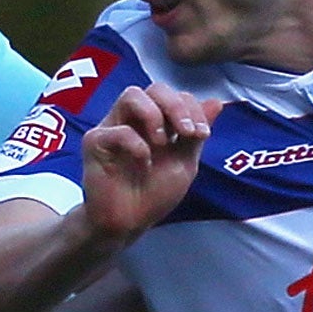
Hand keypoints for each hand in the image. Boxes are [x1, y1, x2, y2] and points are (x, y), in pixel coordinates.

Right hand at [81, 85, 220, 239]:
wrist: (129, 223)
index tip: (201, 134)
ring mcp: (113, 128)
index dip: (191, 108)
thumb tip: (217, 102)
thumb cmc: (153, 194)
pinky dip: (137, 145)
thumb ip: (196, 134)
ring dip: (154, 115)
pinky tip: (144, 164)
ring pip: (131, 96)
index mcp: (156, 121)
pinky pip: (117, 131)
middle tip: (186, 132)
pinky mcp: (95, 143)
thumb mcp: (184, 163)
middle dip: (176, 106)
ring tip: (163, 142)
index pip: (175, 95)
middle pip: (154, 88)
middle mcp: (134, 119)